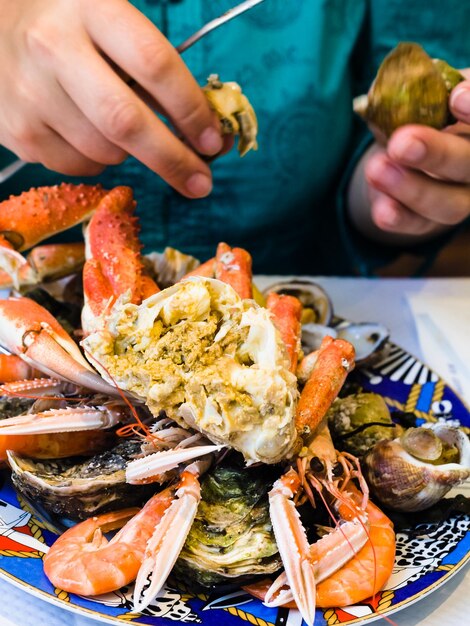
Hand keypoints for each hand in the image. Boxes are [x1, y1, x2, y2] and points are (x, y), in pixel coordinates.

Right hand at [0, 0, 222, 196]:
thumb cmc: (70, 26)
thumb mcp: (110, 20)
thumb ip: (153, 65)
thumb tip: (203, 129)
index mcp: (91, 7)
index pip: (154, 64)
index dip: (191, 109)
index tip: (214, 141)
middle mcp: (54, 47)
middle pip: (127, 122)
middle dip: (173, 160)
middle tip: (202, 183)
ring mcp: (30, 93)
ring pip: (105, 150)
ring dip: (131, 154)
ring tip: (127, 133)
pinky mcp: (18, 131)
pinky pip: (79, 165)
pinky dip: (99, 161)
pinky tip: (91, 134)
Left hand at [348, 69, 469, 244]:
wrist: (404, 149)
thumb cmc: (425, 110)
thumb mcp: (425, 92)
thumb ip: (417, 88)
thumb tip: (386, 88)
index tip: (455, 98)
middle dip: (438, 153)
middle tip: (401, 142)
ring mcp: (461, 198)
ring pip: (449, 204)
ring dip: (413, 189)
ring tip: (377, 169)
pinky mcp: (430, 221)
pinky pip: (419, 224)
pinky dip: (399, 218)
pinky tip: (382, 210)